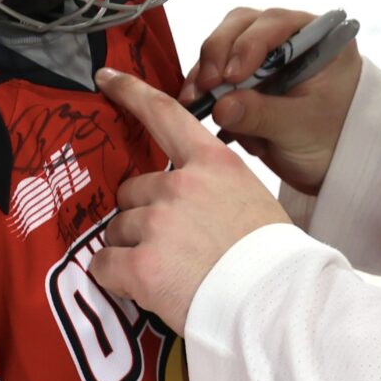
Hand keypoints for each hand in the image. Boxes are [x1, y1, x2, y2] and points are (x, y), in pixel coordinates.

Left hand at [95, 64, 292, 332]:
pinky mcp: (141, 265)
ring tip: (168, 270)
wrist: (276, 302)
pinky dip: (116, 279)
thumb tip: (185, 201)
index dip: (130, 93)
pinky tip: (144, 287)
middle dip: (141, 214)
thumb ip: (213, 188)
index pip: (164, 114)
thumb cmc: (271, 258)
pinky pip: (104, 265)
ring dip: (132, 248)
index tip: (105, 78)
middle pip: (131, 189)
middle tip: (171, 244)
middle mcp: (179, 185)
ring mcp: (157, 223)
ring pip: (116, 229)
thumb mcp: (251, 199)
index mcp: (212, 163)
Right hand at [179, 5, 362, 193]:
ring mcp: (265, 59)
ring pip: (222, 49)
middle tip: (207, 86)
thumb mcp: (301, 128)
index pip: (276, 23)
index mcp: (318, 39)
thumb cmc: (334, 140)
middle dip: (218, 54)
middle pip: (241, 27)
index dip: (248, 44)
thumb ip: (262, 114)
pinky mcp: (245, 81)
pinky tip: (207, 117)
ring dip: (206, 76)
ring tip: (198, 104)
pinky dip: (207, 94)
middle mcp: (289, 40)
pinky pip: (216, 77)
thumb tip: (220, 106)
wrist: (332, 167)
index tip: (231, 76)